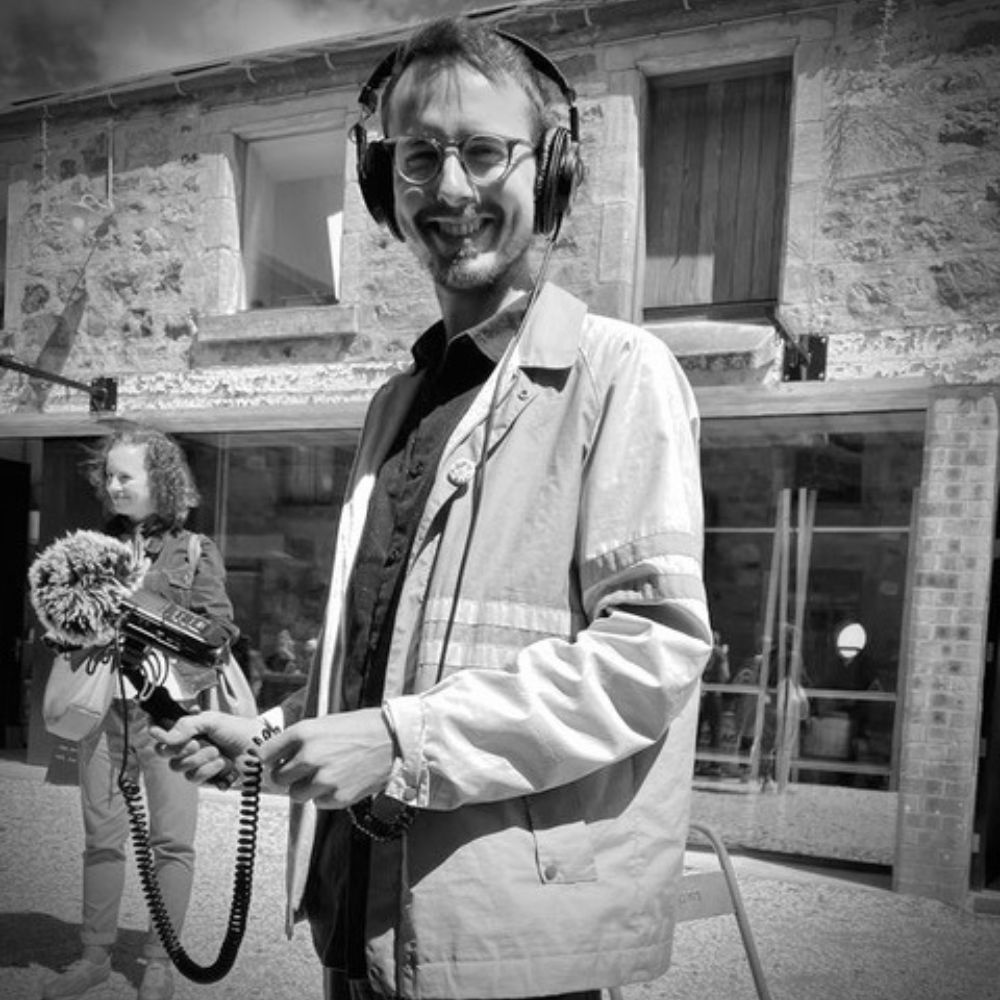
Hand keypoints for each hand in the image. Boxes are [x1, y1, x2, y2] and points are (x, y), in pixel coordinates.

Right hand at [151, 711, 262, 785]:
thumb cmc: (239, 730)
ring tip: (221, 755)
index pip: (164, 743)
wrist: (260, 747)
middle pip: (172, 761)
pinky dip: (214, 773)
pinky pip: (200, 782)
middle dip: (189, 752)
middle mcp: (192, 751)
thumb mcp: (212, 720)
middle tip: (204, 744)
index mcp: (190, 735)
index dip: (165, 743)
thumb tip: (164, 737)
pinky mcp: (211, 780)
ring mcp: (201, 767)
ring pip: (185, 773)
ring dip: (205, 762)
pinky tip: (226, 767)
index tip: (173, 737)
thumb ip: (186, 726)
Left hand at [255, 708, 393, 808]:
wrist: (395, 741)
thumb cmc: (362, 728)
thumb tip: (276, 757)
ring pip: (296, 794)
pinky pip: (318, 803)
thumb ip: (300, 740)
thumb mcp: (326, 723)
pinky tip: (340, 781)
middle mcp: (310, 755)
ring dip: (306, 788)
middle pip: (278, 777)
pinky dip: (325, 796)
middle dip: (288, 775)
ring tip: (325, 775)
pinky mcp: (338, 797)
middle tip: (303, 770)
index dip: (269, 759)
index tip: (273, 762)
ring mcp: (324, 778)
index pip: (265, 754)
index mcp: (304, 732)